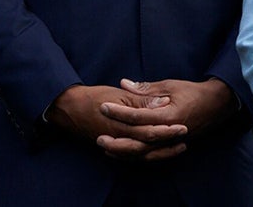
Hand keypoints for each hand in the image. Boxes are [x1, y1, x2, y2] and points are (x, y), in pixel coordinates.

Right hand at [48, 84, 184, 160]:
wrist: (67, 108)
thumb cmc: (93, 98)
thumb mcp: (118, 95)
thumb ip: (140, 100)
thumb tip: (163, 103)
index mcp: (121, 124)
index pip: (149, 131)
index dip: (167, 130)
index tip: (184, 125)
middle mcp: (119, 138)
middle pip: (148, 145)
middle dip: (168, 142)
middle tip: (185, 137)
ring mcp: (115, 144)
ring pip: (141, 154)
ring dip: (161, 152)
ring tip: (178, 147)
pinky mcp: (112, 147)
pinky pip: (132, 156)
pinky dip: (146, 155)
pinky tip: (158, 151)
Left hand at [96, 78, 239, 160]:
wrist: (216, 105)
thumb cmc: (193, 92)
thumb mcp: (170, 85)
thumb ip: (145, 88)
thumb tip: (124, 83)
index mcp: (169, 114)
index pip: (138, 116)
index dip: (119, 112)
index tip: (103, 106)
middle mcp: (169, 132)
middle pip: (138, 142)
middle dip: (117, 140)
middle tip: (99, 136)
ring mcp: (171, 142)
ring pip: (143, 153)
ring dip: (123, 152)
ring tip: (105, 147)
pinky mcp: (171, 146)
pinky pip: (150, 155)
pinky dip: (135, 155)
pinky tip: (121, 153)